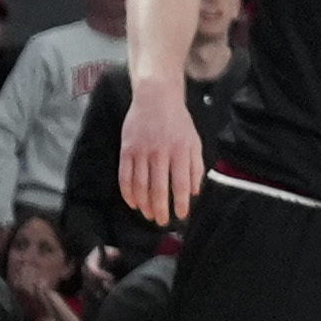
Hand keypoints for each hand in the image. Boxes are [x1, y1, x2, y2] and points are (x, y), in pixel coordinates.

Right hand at [117, 81, 202, 226]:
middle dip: (160, 209)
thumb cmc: (179, 122)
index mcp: (181, 151)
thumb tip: (194, 192)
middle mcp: (160, 152)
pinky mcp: (126, 150)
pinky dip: (128, 193)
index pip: (180, 184)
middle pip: (158, 188)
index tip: (181, 216)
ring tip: (148, 215)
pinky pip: (124, 177)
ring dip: (144, 204)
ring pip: (140, 186)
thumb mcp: (194, 142)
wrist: (156, 99)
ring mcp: (141, 151)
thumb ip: (196, 167)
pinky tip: (133, 203)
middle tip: (162, 221)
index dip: (180, 203)